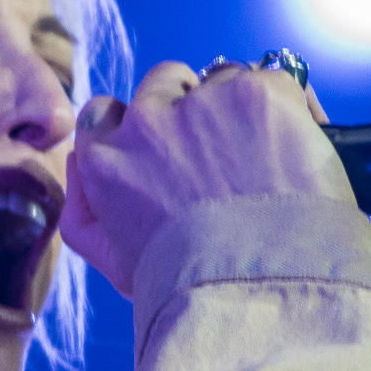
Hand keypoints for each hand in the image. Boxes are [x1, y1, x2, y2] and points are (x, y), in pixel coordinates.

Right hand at [60, 60, 350, 297]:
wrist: (259, 291)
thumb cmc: (191, 291)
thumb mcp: (118, 266)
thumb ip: (82, 214)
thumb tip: (76, 161)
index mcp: (105, 161)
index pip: (105, 114)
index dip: (140, 129)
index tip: (167, 152)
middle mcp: (147, 121)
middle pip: (164, 84)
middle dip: (190, 111)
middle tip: (223, 161)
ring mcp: (203, 103)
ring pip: (220, 79)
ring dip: (237, 108)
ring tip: (263, 163)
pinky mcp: (258, 94)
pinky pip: (274, 80)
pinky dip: (287, 112)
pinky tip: (294, 155)